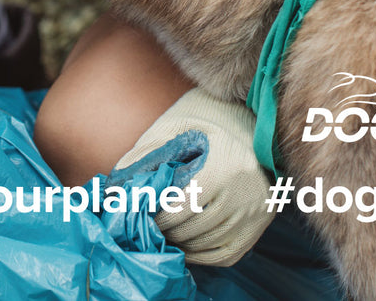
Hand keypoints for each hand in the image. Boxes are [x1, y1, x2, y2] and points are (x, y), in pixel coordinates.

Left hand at [112, 87, 272, 266]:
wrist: (255, 123)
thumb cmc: (208, 121)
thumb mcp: (178, 127)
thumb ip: (147, 153)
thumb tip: (116, 184)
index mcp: (223, 168)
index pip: (180, 207)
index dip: (156, 214)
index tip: (141, 211)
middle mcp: (245, 195)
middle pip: (192, 228)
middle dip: (165, 229)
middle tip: (147, 225)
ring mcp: (255, 214)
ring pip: (207, 244)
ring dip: (180, 243)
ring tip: (162, 232)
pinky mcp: (259, 225)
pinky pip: (225, 254)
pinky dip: (200, 254)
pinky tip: (183, 242)